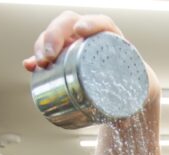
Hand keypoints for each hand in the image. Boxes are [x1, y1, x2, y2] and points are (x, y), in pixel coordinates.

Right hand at [22, 11, 159, 101]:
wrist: (126, 93)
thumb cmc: (135, 88)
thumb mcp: (139, 91)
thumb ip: (138, 101)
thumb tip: (129, 119)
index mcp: (113, 38)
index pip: (101, 22)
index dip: (90, 23)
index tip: (80, 31)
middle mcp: (92, 37)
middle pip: (70, 24)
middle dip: (54, 35)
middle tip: (48, 57)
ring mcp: (76, 46)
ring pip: (55, 36)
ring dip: (42, 45)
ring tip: (39, 63)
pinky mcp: (65, 58)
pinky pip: (47, 53)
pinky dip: (36, 59)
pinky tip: (28, 66)